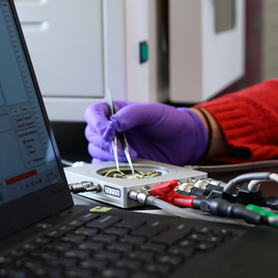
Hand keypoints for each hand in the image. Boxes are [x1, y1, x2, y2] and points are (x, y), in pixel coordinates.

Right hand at [83, 100, 208, 165]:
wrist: (185, 140)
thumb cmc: (170, 121)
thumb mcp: (152, 111)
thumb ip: (131, 114)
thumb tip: (113, 122)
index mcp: (117, 111)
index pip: (94, 113)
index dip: (96, 123)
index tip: (108, 131)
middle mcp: (113, 128)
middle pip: (92, 134)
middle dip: (104, 142)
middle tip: (120, 147)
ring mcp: (116, 145)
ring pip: (96, 150)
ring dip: (109, 155)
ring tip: (131, 155)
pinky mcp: (121, 160)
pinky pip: (105, 165)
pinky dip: (111, 166)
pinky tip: (128, 164)